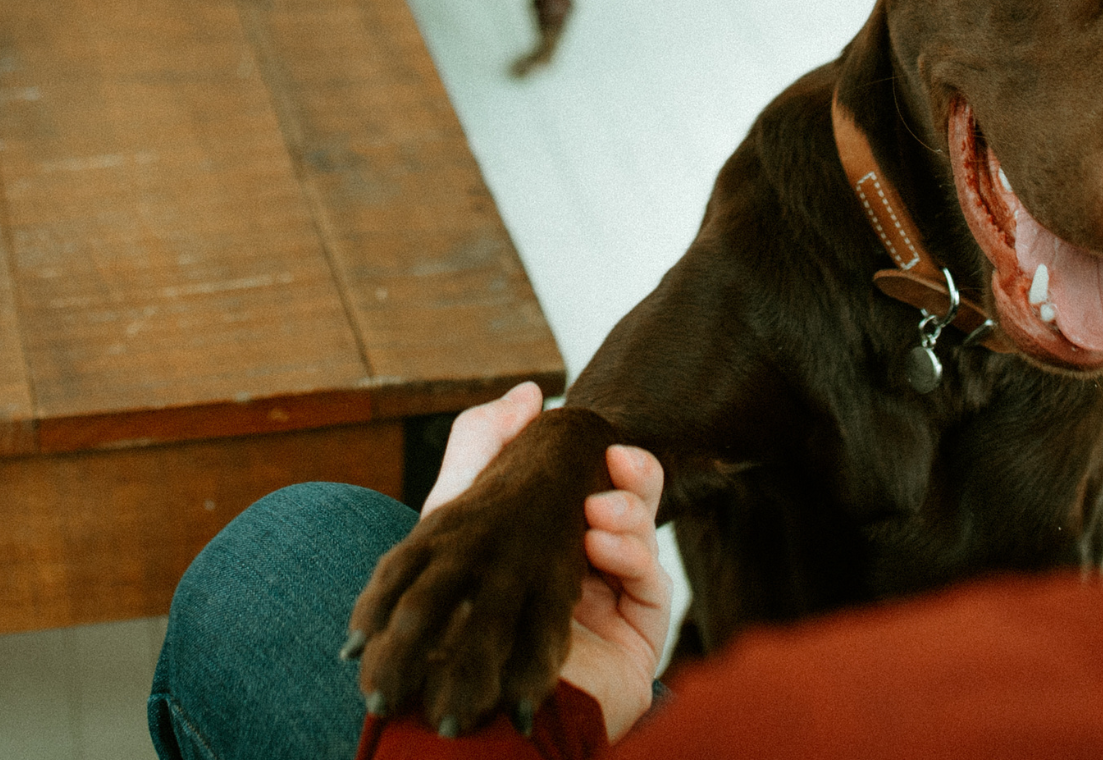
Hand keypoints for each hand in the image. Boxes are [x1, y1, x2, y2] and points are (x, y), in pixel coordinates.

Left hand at [404, 384, 669, 739]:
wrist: (466, 711)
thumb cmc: (451, 618)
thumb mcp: (453, 518)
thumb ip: (484, 446)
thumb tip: (529, 391)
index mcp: (544, 542)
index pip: (589, 484)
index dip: (604, 460)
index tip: (603, 441)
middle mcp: (582, 570)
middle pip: (630, 504)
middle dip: (631, 476)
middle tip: (617, 460)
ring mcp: (613, 604)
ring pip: (644, 537)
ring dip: (629, 512)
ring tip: (598, 512)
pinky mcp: (637, 639)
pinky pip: (651, 584)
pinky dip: (631, 554)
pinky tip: (601, 548)